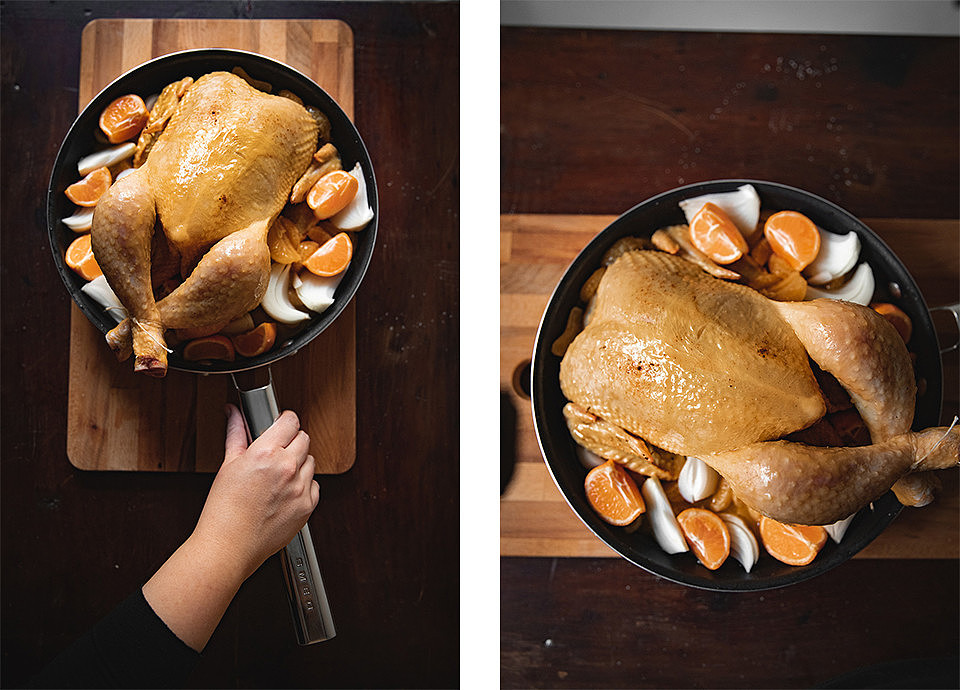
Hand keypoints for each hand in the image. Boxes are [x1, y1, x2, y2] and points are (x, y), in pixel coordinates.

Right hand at [143, 406, 318, 650]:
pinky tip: (285, 492)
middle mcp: (287, 468)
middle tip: (277, 452)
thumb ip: (236, 435)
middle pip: (304, 438)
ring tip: (278, 476)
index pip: (290, 421)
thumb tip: (234, 414)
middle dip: (291, 441)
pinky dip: (304, 486)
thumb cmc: (223, 512)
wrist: (229, 547)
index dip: (285, 421)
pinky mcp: (307, 506)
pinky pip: (314, 485)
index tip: (281, 424)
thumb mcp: (227, 466)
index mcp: (266, 453)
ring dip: (299, 463)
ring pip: (311, 461)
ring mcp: (299, 488)